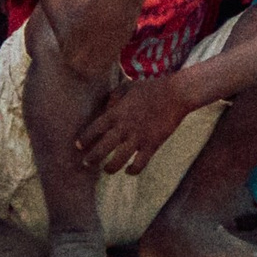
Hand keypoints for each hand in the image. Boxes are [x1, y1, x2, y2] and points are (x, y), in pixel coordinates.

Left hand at [75, 75, 194, 176]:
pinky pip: (139, 164)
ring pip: (117, 161)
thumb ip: (115, 97)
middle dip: (91, 159)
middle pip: (101, 149)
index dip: (85, 139)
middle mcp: (124, 127)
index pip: (94, 129)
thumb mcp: (129, 86)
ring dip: (109, 168)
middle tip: (86, 164)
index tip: (79, 146)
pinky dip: (132, 170)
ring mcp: (138, 137)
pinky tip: (129, 170)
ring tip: (107, 169)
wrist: (177, 92)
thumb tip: (106, 107)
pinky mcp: (152, 145)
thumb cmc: (153, 86)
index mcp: (117, 112)